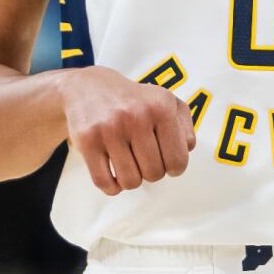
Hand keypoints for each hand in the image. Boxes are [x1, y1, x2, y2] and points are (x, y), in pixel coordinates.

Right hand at [61, 65, 193, 194]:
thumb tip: (186, 150)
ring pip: (130, 181)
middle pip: (154, 174)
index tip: (166, 161)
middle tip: (143, 158)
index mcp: (160, 107)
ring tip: (129, 163)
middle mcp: (136, 116)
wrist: (87, 87)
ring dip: (131, 179)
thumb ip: (185, 128)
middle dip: (151, 171)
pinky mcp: (87, 140)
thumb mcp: (166, 101)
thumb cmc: (133, 100)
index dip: (174, 167)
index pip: (177, 160)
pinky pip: (104, 182)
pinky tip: (113, 175)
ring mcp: (109, 129)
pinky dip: (111, 187)